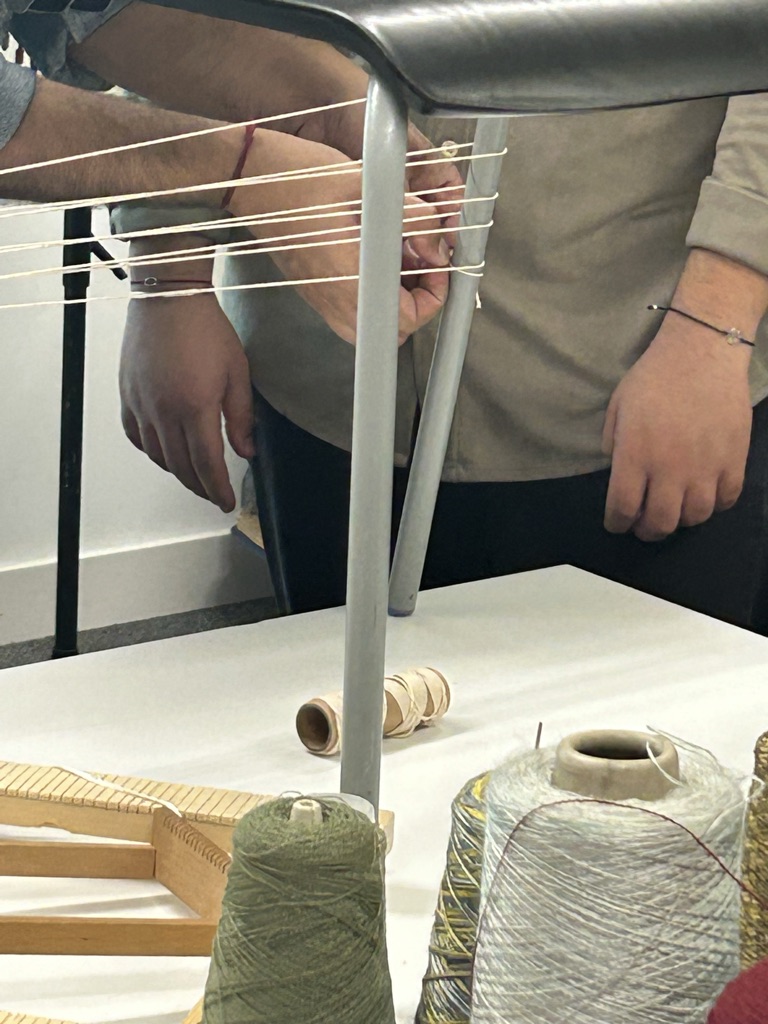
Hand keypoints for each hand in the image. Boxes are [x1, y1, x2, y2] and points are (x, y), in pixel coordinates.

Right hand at [120, 293, 254, 512]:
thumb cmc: (205, 329)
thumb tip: (246, 451)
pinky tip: (165, 452)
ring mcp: (141, 404)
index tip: (226, 502)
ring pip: (158, 456)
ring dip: (177, 472)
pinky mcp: (127, 395)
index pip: (207, 464)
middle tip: (213, 494)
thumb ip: (241, 417)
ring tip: (194, 476)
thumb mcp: (237, 372)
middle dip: (200, 487)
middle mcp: (164, 411)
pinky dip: (152, 451)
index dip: (217, 488)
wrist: (168, 298)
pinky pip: (136, 436)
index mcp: (195, 406)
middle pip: (181, 466)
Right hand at [230, 132, 453, 343]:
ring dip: (395, 297)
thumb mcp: (370, 187)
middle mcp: (336, 300)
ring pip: (373, 325)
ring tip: (398, 253)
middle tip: (420, 258)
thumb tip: (438, 245)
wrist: (251, 180)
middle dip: (417, 299)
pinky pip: (352, 311)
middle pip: (393, 331)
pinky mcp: (314, 292)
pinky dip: (373, 292)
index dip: (434, 295)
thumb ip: (415, 219)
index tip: (436, 263)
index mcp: (352, 280)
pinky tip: (373, 253)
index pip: (407, 320)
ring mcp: (322, 300)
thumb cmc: (302, 179)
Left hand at [602, 316, 752, 541]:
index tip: (616, 524)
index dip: (616, 523)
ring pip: (694, 517)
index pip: (622, 508)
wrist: (702, 352)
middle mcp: (670, 468)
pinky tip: (704, 496)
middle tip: (643, 525)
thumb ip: (613, 443)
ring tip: (674, 511)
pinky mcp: (734, 460)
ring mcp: (705, 467)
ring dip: (680, 521)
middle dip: (646, 531)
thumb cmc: (655, 376)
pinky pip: (726, 499)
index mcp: (635, 456)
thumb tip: (617, 470)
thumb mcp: (617, 407)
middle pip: (659, 522)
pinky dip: (714, 506)